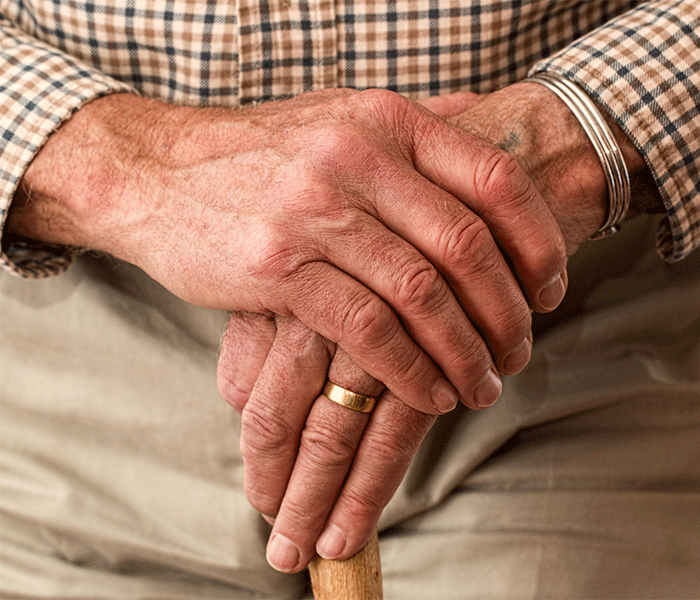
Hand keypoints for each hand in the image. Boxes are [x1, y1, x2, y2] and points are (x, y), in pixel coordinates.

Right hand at [8, 88, 566, 413]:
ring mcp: (316, 211)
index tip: (550, 290)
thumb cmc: (258, 157)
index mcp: (385, 120)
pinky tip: (428, 393)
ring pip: (421, 294)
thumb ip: (410, 125)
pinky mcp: (280, 268)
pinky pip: (368, 329)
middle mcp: (357, 157)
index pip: (495, 178)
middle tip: (519, 352)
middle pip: (466, 245)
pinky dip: (410, 369)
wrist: (156, 173)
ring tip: (481, 385)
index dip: (539, 241)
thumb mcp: (337, 117)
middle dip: (506, 312)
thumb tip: (483, 118)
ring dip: (463, 351)